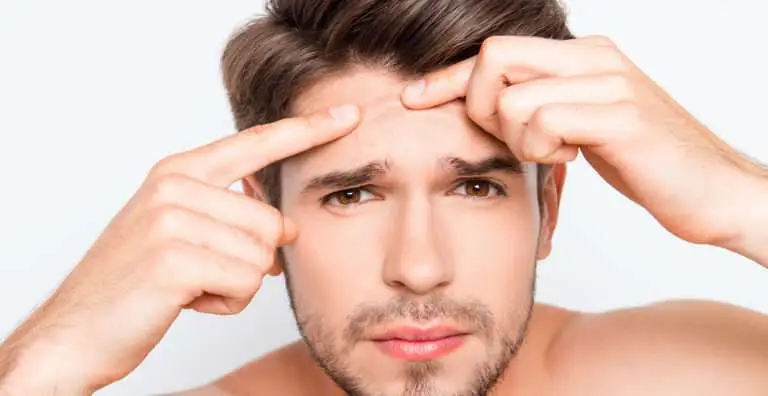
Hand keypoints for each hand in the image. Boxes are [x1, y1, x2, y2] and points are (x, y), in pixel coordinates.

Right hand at [0, 105, 360, 392]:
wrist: (76, 330)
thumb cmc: (136, 282)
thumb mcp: (180, 231)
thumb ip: (232, 215)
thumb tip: (288, 227)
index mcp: (179, 171)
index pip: (258, 143)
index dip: (308, 129)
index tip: (350, 113)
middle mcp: (175, 185)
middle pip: (272, 222)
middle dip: (252, 260)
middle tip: (203, 271)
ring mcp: (170, 219)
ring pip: (262, 257)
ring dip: (235, 285)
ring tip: (190, 285)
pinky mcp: (173, 258)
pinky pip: (245, 284)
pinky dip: (224, 304)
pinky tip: (186, 300)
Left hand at [401, 35, 767, 258]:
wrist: (712, 191)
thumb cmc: (642, 161)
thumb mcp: (580, 126)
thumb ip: (541, 107)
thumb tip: (486, 108)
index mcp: (583, 56)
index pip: (496, 52)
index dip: (448, 77)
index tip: (413, 98)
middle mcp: (594, 58)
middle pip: (494, 59)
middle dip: (480, 107)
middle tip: (511, 139)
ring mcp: (610, 83)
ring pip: (513, 99)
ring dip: (520, 140)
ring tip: (556, 152)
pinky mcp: (622, 116)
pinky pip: (545, 122)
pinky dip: (545, 149)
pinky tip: (573, 156)